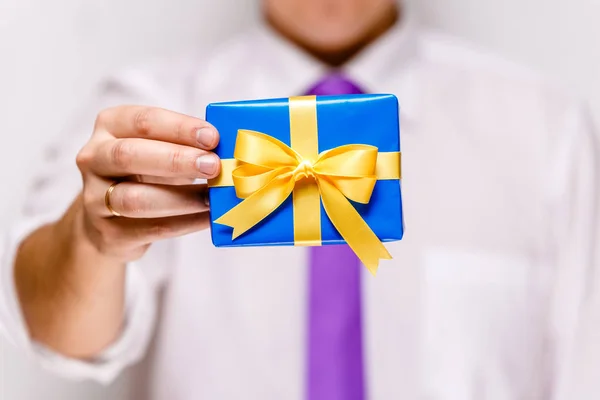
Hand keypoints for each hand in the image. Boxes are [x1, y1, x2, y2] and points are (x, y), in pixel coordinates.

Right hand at [75, 106, 219, 260]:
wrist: (109, 219)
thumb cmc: (145, 173)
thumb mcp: (158, 148)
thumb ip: (185, 143)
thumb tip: (230, 148)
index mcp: (109, 126)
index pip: (143, 121)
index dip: (179, 128)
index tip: (213, 137)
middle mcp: (93, 158)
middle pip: (129, 155)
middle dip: (176, 160)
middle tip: (213, 166)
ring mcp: (94, 198)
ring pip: (136, 198)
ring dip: (181, 198)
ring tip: (212, 197)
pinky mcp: (108, 233)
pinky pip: (150, 229)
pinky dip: (184, 224)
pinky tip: (207, 218)